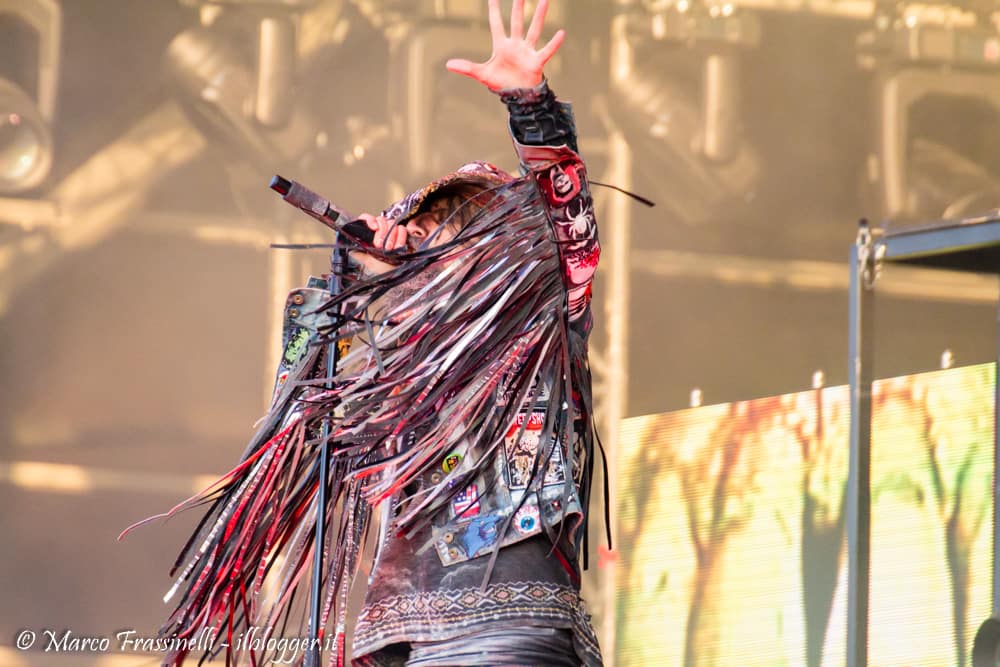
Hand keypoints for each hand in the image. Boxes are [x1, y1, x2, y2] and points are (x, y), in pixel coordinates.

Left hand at [350, 213, 407, 274]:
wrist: (394, 275)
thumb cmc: (381, 269)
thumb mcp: (367, 261)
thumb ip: (358, 252)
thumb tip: (349, 247)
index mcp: (369, 234)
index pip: (366, 218)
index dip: (370, 220)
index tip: (374, 228)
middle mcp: (380, 231)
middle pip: (381, 220)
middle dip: (382, 233)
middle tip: (380, 245)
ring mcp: (391, 232)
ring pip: (392, 224)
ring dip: (392, 237)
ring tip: (390, 249)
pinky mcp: (402, 236)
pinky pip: (402, 229)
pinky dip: (401, 237)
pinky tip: (398, 246)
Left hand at [445, 0, 564, 90]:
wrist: (517, 97)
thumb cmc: (502, 83)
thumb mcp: (482, 74)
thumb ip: (467, 67)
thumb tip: (448, 64)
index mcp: (502, 46)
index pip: (496, 23)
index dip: (494, 9)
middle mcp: (515, 45)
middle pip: (516, 21)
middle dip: (518, 6)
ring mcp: (527, 51)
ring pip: (533, 30)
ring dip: (538, 16)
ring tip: (544, 1)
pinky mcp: (536, 62)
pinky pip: (546, 51)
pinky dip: (554, 43)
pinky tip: (561, 33)